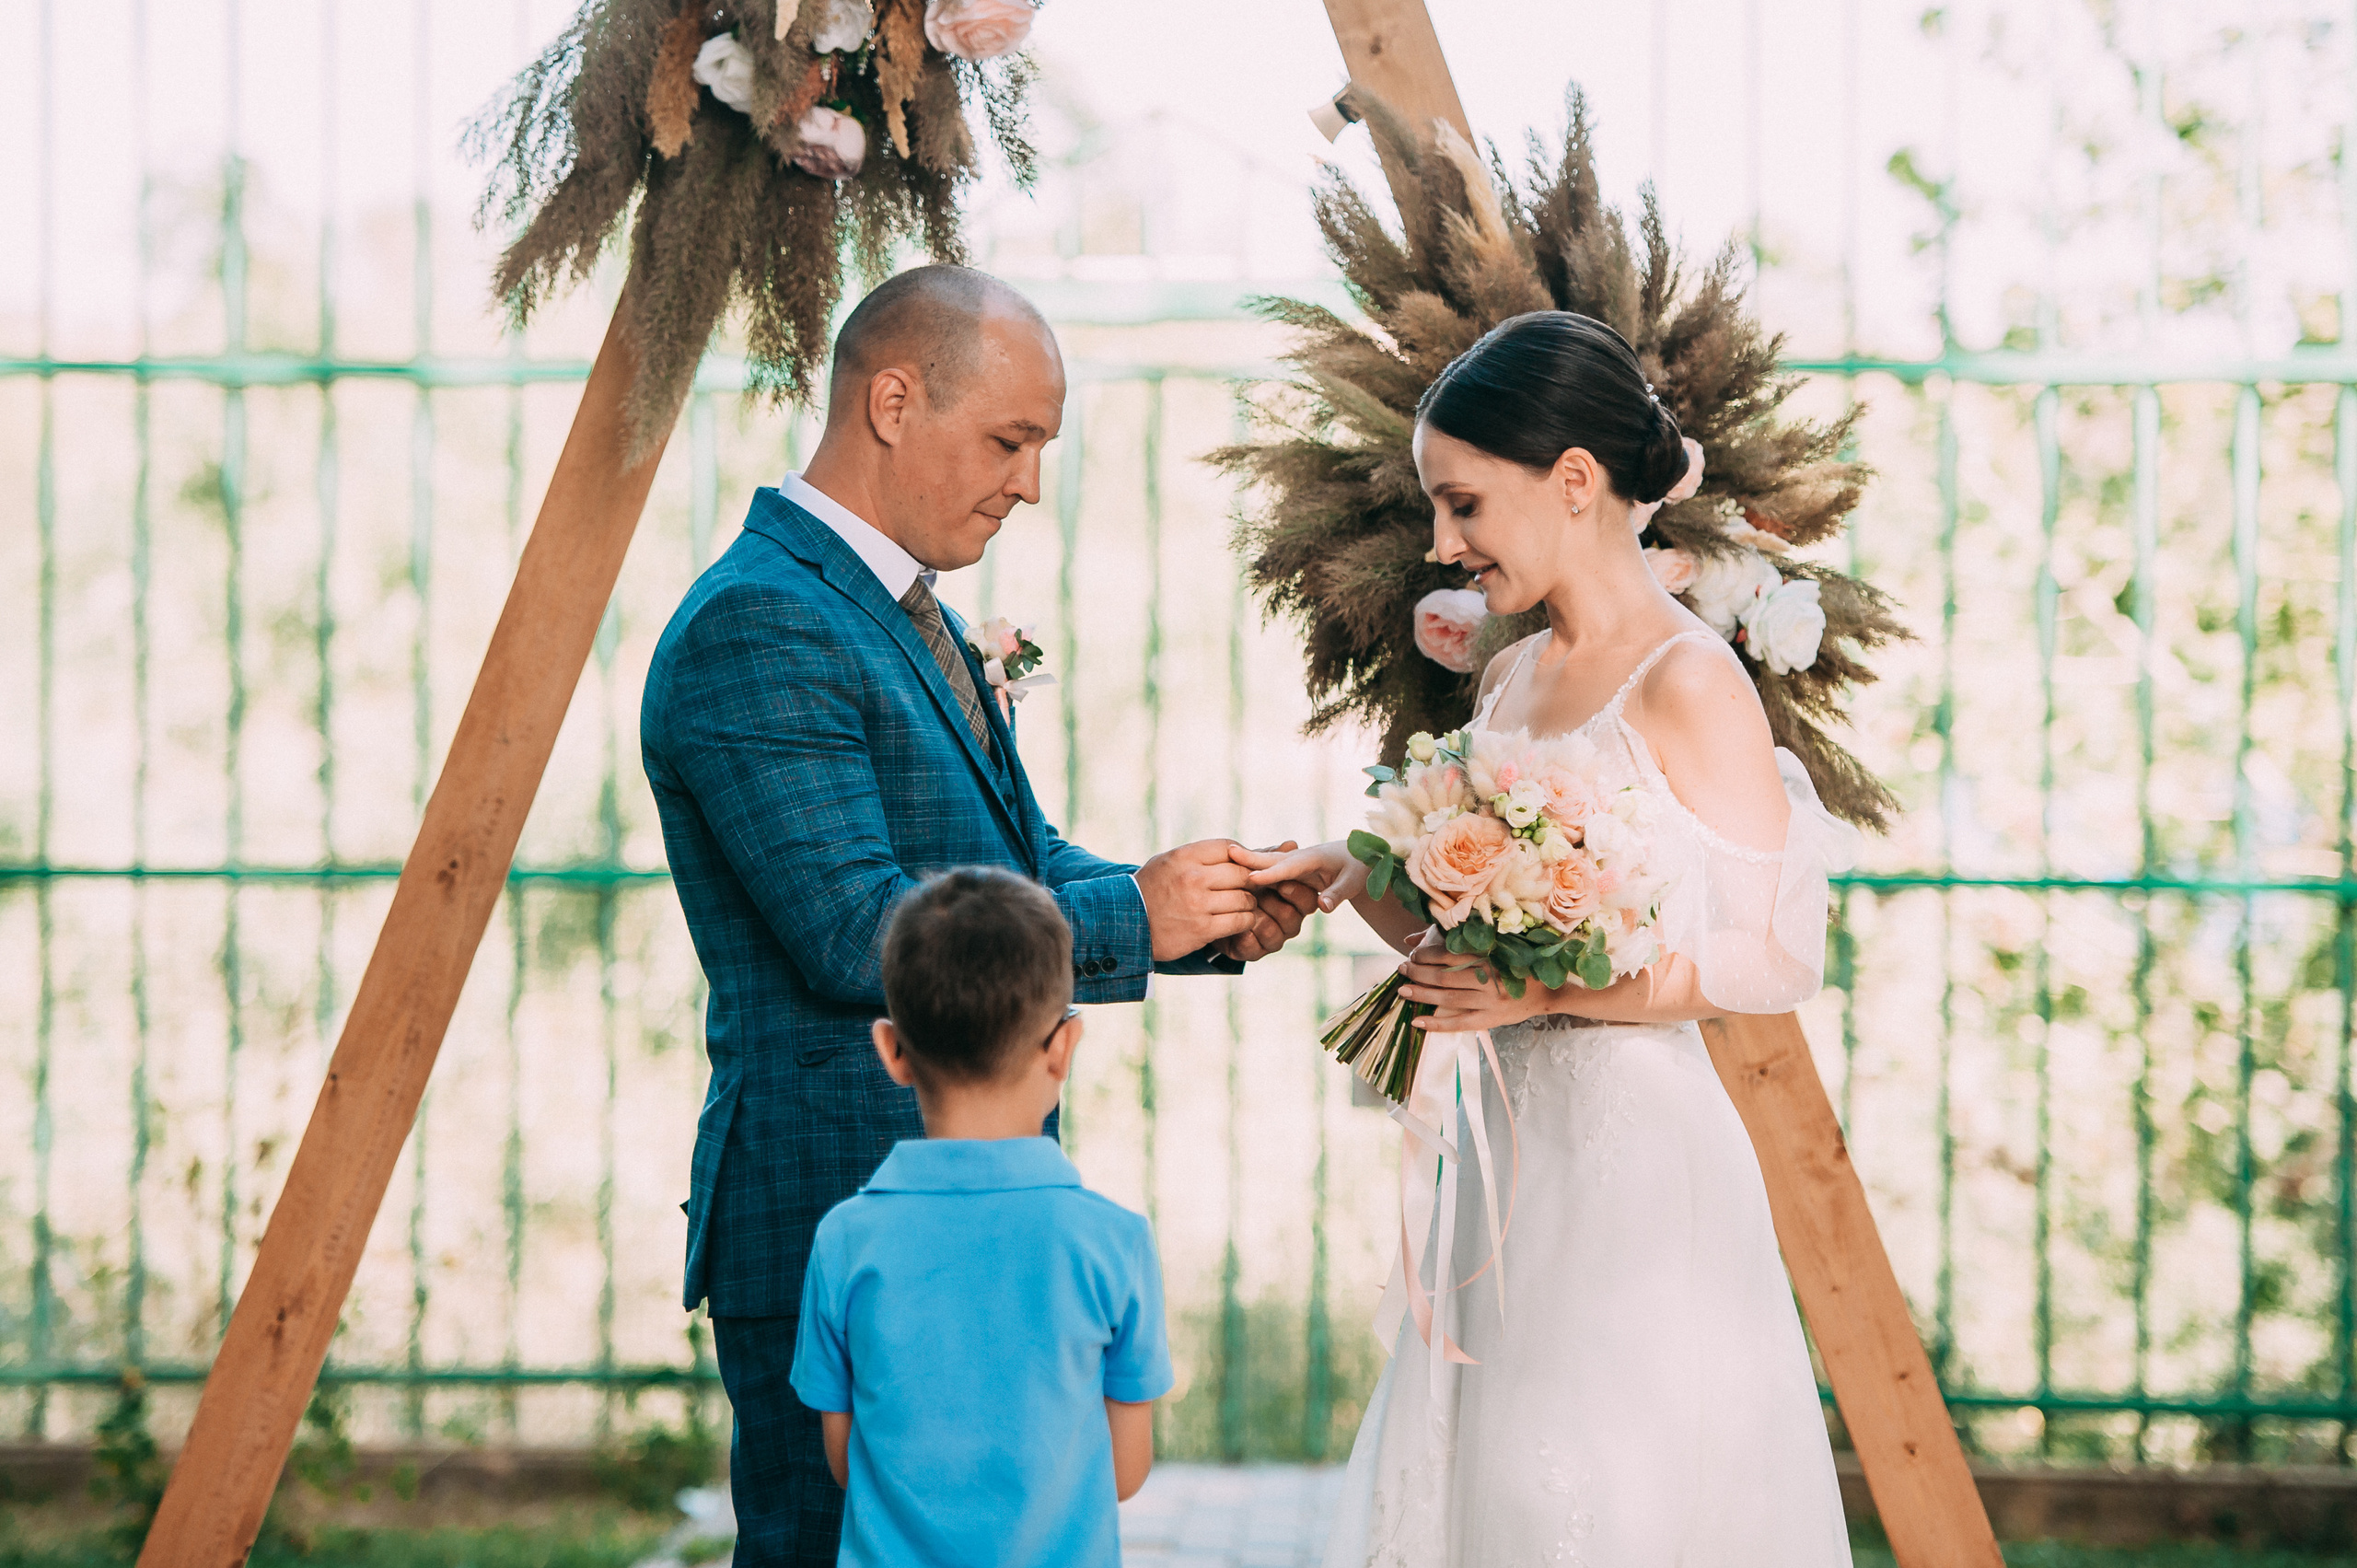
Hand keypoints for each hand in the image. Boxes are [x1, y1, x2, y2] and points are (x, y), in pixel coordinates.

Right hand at [1136, 838, 1265, 961]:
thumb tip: (1233, 851)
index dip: (1241, 856)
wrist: (1126, 926)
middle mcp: (1192, 878)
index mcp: (1183, 856)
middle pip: (1241, 872)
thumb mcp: (1165, 862)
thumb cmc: (1149, 891)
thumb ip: (1196, 855)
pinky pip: (1240, 921)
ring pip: (1245, 899)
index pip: (1228, 846)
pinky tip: (1238, 921)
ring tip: (1242, 906)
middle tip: (1247, 888)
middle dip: (1248, 881)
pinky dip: (1245, 921)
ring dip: (1248, 903)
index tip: (1241, 866)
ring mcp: (1198, 904)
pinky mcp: (1202, 930)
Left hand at [1216, 844, 1319, 960]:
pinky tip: (1234, 924)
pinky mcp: (1255, 952)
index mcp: (1295, 901)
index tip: (1280, 880)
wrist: (1210, 907)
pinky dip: (1244, 935)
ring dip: (1258, 918)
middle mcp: (1289, 922)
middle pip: (1293, 918)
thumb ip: (1271, 859)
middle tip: (1259, 892)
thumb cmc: (1240, 882)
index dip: (1296, 890)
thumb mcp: (1253, 868)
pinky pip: (1255, 947)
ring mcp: (1273, 939)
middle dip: (1274, 904)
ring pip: (1275, 933)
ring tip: (1243, 906)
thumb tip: (1292, 843)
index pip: (1308, 899)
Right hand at [1236, 839, 1367, 912]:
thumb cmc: (1359, 868)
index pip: (1289, 868)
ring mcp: (1292, 861)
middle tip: (1227, 852)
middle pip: (1271, 859)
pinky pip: (1267, 866)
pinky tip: (1233, 870)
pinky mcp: (1288, 866)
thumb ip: (1338, 894)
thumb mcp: (1354, 882)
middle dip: (1250, 857)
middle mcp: (1299, 857)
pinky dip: (1251, 866)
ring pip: (1266, 861)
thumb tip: (1324, 906)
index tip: (1252, 878)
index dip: (1271, 874)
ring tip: (1223, 858)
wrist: (1358, 856)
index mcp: (1315, 859)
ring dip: (1246, 860)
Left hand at [1397, 928, 1552, 1034]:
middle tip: (1400, 968)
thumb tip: (1421, 936)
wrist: (1547, 992)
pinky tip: (1417, 1022)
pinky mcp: (1490, 1020)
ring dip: (1422, 994)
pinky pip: (1458, 1023)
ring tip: (1402, 990)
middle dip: (1418, 972)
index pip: (1450, 954)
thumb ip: (1462, 942)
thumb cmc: (1516, 966)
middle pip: (1444, 976)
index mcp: (1489, 957)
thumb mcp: (1496, 949)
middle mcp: (1488, 979)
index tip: (1413, 954)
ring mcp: (1489, 1002)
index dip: (1427, 955)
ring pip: (1448, 999)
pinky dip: (1436, 1023)